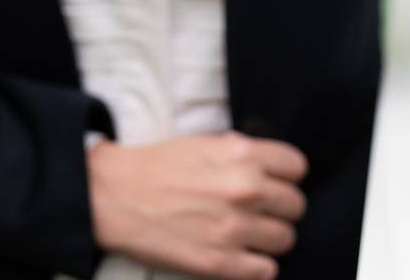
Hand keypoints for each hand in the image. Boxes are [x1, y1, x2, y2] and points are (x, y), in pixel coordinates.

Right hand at [87, 129, 307, 279]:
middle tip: (259, 210)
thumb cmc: (157, 167)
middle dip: (279, 208)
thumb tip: (271, 168)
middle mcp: (245, 190)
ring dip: (269, 238)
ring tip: (247, 234)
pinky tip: (241, 256)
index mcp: (242, 155)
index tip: (274, 182)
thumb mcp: (205, 143)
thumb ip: (243, 154)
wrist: (113, 196)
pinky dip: (257, 266)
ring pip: (285, 239)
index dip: (286, 175)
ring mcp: (234, 229)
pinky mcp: (220, 263)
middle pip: (296, 205)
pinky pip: (266, 271)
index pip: (297, 167)